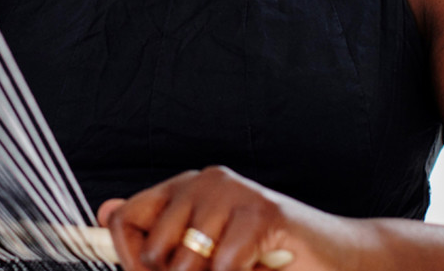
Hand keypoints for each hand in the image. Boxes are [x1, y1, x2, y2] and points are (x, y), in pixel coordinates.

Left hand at [97, 166, 365, 270]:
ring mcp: (231, 191)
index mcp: (183, 189)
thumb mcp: (204, 256)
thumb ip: (156, 238)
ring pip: (188, 260)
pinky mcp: (260, 208)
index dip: (132, 261)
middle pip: (153, 247)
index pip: (125, 219)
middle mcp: (202, 181)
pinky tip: (259, 269)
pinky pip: (224, 264)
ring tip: (239, 270)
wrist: (340, 260)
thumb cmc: (268, 261)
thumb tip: (103, 214)